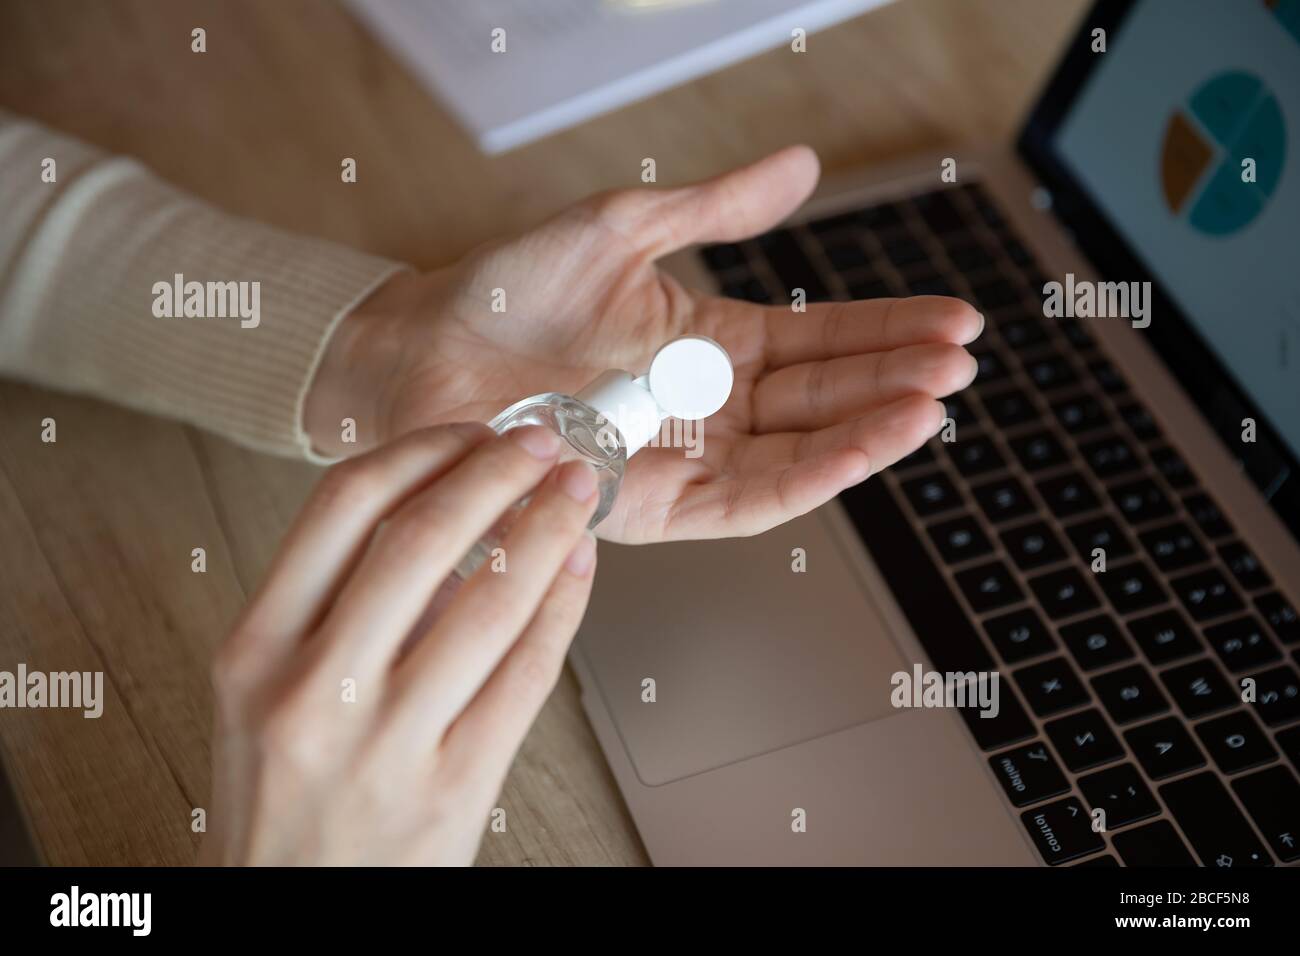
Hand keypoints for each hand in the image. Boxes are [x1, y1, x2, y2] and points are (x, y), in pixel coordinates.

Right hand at [200, 422, 597, 865]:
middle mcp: (313, 692)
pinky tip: (580, 567)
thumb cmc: (285, 802)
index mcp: (254, 652)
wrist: (295, 913)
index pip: (340, 508)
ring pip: (488, 602)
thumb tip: (450, 524)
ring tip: (575, 492)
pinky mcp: (454, 789)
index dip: (418, 452)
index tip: (466, 434)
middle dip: (495, 472)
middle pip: (420, 538)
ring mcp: (387, 744)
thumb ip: (336, 612)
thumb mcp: (264, 699)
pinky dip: (563, 606)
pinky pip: (527, 675)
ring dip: (546, 529)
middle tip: (539, 444)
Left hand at [305, 146, 981, 543]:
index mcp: (713, 343)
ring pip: (800, 451)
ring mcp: (688, 458)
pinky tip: (865, 444)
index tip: (955, 317)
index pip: (822, 338)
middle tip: (963, 358)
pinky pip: (750, 496)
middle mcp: (711, 406)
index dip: (888, 327)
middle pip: (825, 395)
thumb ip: (717, 209)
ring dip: (871, 428)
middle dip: (896, 376)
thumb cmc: (511, 288)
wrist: (426, 348)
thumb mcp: (625, 227)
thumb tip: (803, 166)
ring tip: (935, 399)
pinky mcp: (658, 505)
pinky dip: (811, 474)